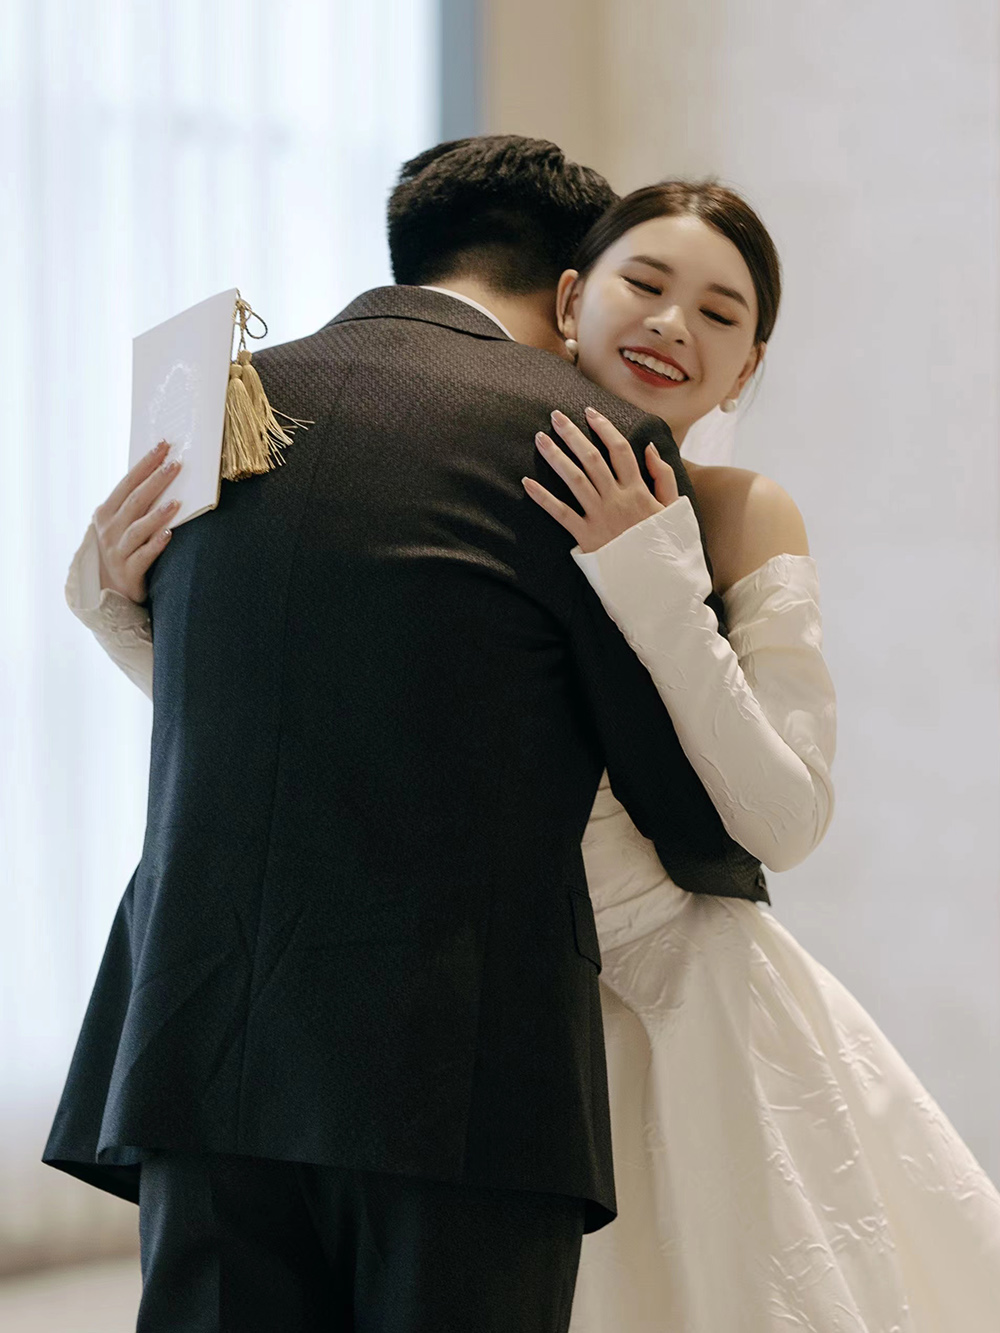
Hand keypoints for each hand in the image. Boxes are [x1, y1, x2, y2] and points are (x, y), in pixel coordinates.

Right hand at [92, 441, 181, 602]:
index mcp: (106, 512)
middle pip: (135, 500)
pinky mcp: (128, 571)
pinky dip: (156, 544)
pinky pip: (143, 556)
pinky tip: (169, 534)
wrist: (110, 589)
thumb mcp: (121, 523)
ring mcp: (116, 550)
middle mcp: (108, 529)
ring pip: (138, 528)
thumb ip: (135, 503)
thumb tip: (162, 473)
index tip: (164, 445)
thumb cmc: (121, 549)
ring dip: (158, 514)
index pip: (128, 482)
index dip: (145, 464)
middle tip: (176, 464)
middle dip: (156, 481)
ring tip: (176, 501)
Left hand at [521, 406, 679, 552]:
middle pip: (592, 459)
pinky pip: (560, 514)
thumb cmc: (664, 545)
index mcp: (638, 490)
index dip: (604, 428)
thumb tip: (648, 447)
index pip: (620, 450)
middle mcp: (617, 499)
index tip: (590, 413)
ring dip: (555, 457)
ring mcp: (600, 517)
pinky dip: (543, 498)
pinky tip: (527, 482)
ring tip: (539, 439)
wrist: (657, 583)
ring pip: (574, 479)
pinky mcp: (586, 537)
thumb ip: (662, 476)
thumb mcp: (673, 508)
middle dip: (572, 434)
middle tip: (555, 416)